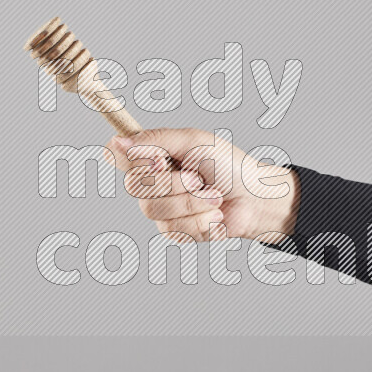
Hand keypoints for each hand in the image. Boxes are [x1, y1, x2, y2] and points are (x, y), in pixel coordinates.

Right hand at [105, 128, 299, 241]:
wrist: (255, 198)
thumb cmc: (228, 165)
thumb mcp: (194, 142)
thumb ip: (155, 140)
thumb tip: (116, 142)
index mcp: (152, 155)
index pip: (115, 153)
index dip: (131, 159)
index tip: (159, 160)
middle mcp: (151, 181)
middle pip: (134, 186)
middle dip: (174, 183)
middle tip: (198, 178)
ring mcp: (161, 208)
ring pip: (153, 210)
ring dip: (191, 202)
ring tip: (213, 197)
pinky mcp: (174, 231)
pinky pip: (172, 229)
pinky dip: (200, 220)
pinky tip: (214, 215)